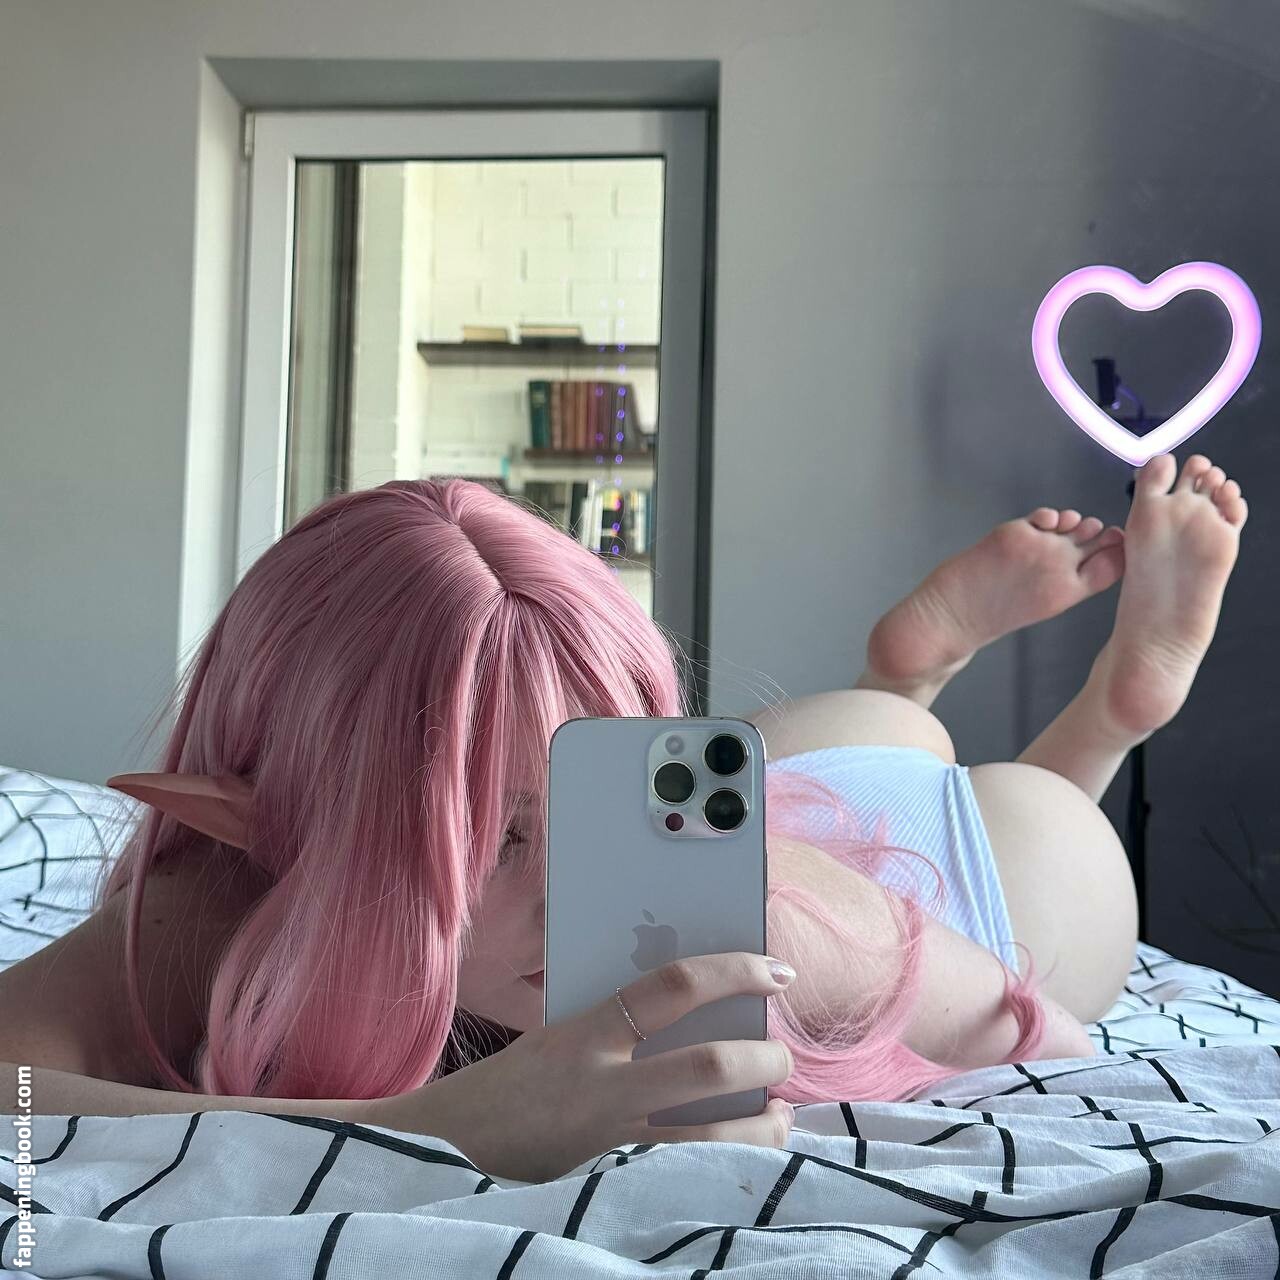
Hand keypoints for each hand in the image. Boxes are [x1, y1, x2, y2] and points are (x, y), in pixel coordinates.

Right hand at [367, 952, 797, 1181]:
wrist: (447, 1148)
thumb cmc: (508, 1083)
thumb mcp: (557, 1033)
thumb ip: (620, 1021)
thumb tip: (698, 1004)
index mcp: (585, 1031)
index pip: (674, 986)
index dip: (734, 972)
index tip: (776, 971)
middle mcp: (602, 1086)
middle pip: (706, 1067)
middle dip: (761, 1059)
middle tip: (784, 1055)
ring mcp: (610, 1142)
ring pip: (710, 1138)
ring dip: (761, 1125)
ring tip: (783, 1114)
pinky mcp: (613, 1184)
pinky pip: (686, 1173)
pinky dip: (729, 1164)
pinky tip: (750, 1158)